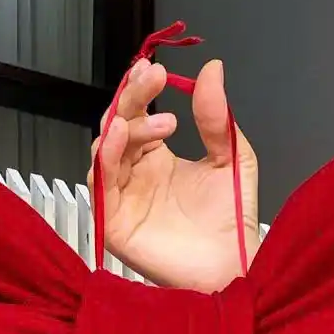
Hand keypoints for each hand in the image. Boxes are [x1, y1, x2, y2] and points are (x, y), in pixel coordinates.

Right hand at [91, 56, 259, 293]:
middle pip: (116, 125)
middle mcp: (134, 175)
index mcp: (157, 158)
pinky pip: (99, 184)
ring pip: (105, 150)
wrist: (233, 266)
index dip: (142, 90)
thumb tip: (213, 68)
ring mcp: (121, 197)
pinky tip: (121, 135)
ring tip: (162, 125)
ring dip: (126, 127)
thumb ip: (216, 117)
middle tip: (153, 79)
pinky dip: (106, 156)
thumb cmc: (233, 221)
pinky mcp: (113, 222)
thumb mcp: (232, 158)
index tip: (158, 70)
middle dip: (132, 98)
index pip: (138, 115)